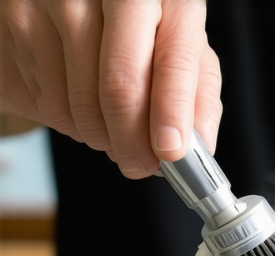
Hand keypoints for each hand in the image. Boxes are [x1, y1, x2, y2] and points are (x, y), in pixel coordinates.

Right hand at [0, 0, 221, 177]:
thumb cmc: (143, 26)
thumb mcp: (182, 47)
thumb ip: (197, 95)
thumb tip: (202, 147)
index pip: (172, 61)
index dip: (172, 114)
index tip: (170, 152)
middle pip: (119, 88)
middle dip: (133, 145)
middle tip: (141, 166)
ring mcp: (55, 0)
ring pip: (78, 106)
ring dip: (100, 138)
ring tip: (113, 130)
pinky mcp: (18, 20)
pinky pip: (46, 104)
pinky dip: (70, 124)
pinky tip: (81, 107)